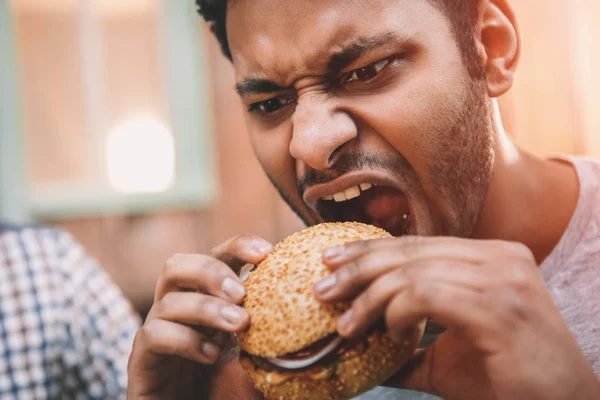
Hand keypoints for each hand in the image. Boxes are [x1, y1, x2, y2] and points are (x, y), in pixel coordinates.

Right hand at [127, 235, 271, 399]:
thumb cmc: (225, 390)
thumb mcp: (253, 354)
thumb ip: (269, 331)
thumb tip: (307, 305)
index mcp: (205, 300)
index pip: (214, 257)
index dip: (237, 246)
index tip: (267, 252)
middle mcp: (177, 310)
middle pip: (177, 265)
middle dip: (212, 271)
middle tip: (242, 293)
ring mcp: (156, 332)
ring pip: (168, 301)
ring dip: (207, 308)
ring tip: (238, 325)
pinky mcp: (142, 360)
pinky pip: (154, 335)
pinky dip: (185, 340)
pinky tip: (211, 356)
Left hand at [314, 236, 599, 399]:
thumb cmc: (507, 379)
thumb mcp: (450, 354)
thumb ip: (411, 343)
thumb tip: (363, 346)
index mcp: (490, 257)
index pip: (417, 244)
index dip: (370, 249)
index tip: (333, 260)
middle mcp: (498, 257)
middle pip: (410, 251)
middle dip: (358, 269)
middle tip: (322, 287)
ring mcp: (502, 278)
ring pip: (413, 273)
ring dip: (370, 299)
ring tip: (346, 324)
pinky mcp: (499, 307)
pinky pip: (428, 296)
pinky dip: (398, 313)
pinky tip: (391, 333)